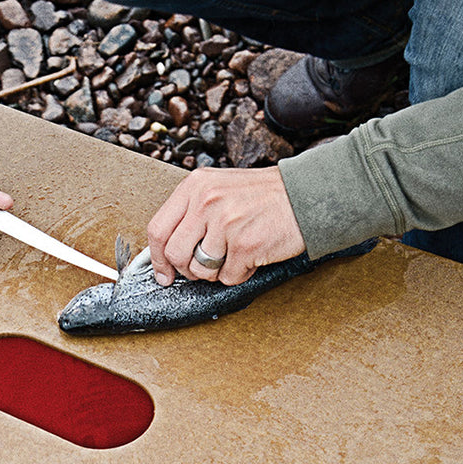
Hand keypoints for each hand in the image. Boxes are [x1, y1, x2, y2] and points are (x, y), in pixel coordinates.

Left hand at [147, 167, 305, 285]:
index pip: (158, 229)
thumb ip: (192, 213)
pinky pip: (228, 276)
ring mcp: (225, 223)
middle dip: (187, 270)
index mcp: (195, 186)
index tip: (163, 273)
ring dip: (217, 272)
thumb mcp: (218, 189)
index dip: (157, 258)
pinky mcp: (245, 245)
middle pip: (175, 254)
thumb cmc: (262, 196)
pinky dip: (240, 273)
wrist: (305, 195)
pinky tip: (252, 255)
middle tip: (204, 268)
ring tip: (234, 255)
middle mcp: (206, 201)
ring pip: (201, 270)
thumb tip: (167, 248)